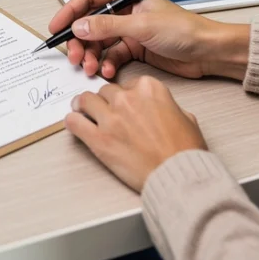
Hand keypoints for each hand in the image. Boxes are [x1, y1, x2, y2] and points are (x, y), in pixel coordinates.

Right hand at [49, 0, 249, 80]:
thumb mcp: (142, 26)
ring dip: (92, 55)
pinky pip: (112, 55)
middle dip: (80, 40)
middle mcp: (125, 11)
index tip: (56, 27)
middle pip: (90, 22)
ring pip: (99, 41)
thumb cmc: (184, 30)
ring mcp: (129, 30)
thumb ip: (107, 26)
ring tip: (90, 69)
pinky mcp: (135, 48)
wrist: (210, 52)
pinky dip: (107, 64)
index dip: (70, 11)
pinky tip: (108, 72)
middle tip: (74, 56)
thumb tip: (79, 26)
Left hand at [65, 76, 207, 190]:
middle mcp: (127, 98)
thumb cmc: (184, 151)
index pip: (127, 84)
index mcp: (149, 88)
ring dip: (83, 106)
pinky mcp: (99, 138)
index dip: (126, 96)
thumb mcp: (186, 118)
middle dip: (106, 102)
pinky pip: (74, 122)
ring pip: (85, 100)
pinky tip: (74, 123)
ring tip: (82, 111)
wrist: (178, 176)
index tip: (125, 105)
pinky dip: (72, 122)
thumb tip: (160, 109)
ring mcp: (110, 117)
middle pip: (105, 91)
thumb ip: (167, 106)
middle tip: (107, 113)